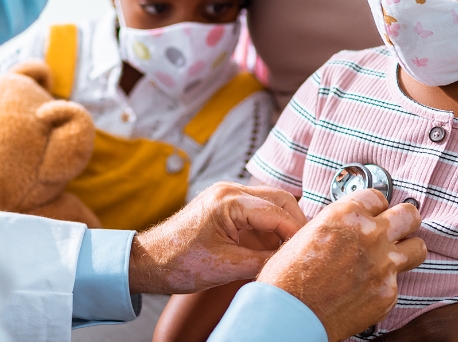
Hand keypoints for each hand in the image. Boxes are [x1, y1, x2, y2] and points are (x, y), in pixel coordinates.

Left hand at [128, 182, 306, 293]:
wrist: (149, 261)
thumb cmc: (180, 262)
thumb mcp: (227, 266)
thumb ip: (264, 260)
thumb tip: (291, 261)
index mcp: (229, 200)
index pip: (277, 211)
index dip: (297, 232)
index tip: (308, 252)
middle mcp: (229, 191)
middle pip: (279, 199)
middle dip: (296, 223)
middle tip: (305, 250)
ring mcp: (227, 196)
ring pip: (270, 204)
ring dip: (284, 225)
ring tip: (291, 252)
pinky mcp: (225, 207)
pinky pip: (257, 212)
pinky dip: (270, 228)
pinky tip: (275, 249)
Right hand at [257, 189, 425, 341]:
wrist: (290, 313)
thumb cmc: (290, 273)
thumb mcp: (309, 231)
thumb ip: (340, 223)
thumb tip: (352, 224)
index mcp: (346, 214)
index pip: (379, 196)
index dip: (376, 205)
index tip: (375, 212)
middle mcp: (369, 235)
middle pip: (409, 214)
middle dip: (405, 219)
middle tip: (398, 225)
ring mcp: (383, 265)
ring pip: (418, 247)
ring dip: (407, 248)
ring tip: (394, 254)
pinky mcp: (388, 293)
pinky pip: (399, 281)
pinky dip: (387, 281)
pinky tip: (368, 285)